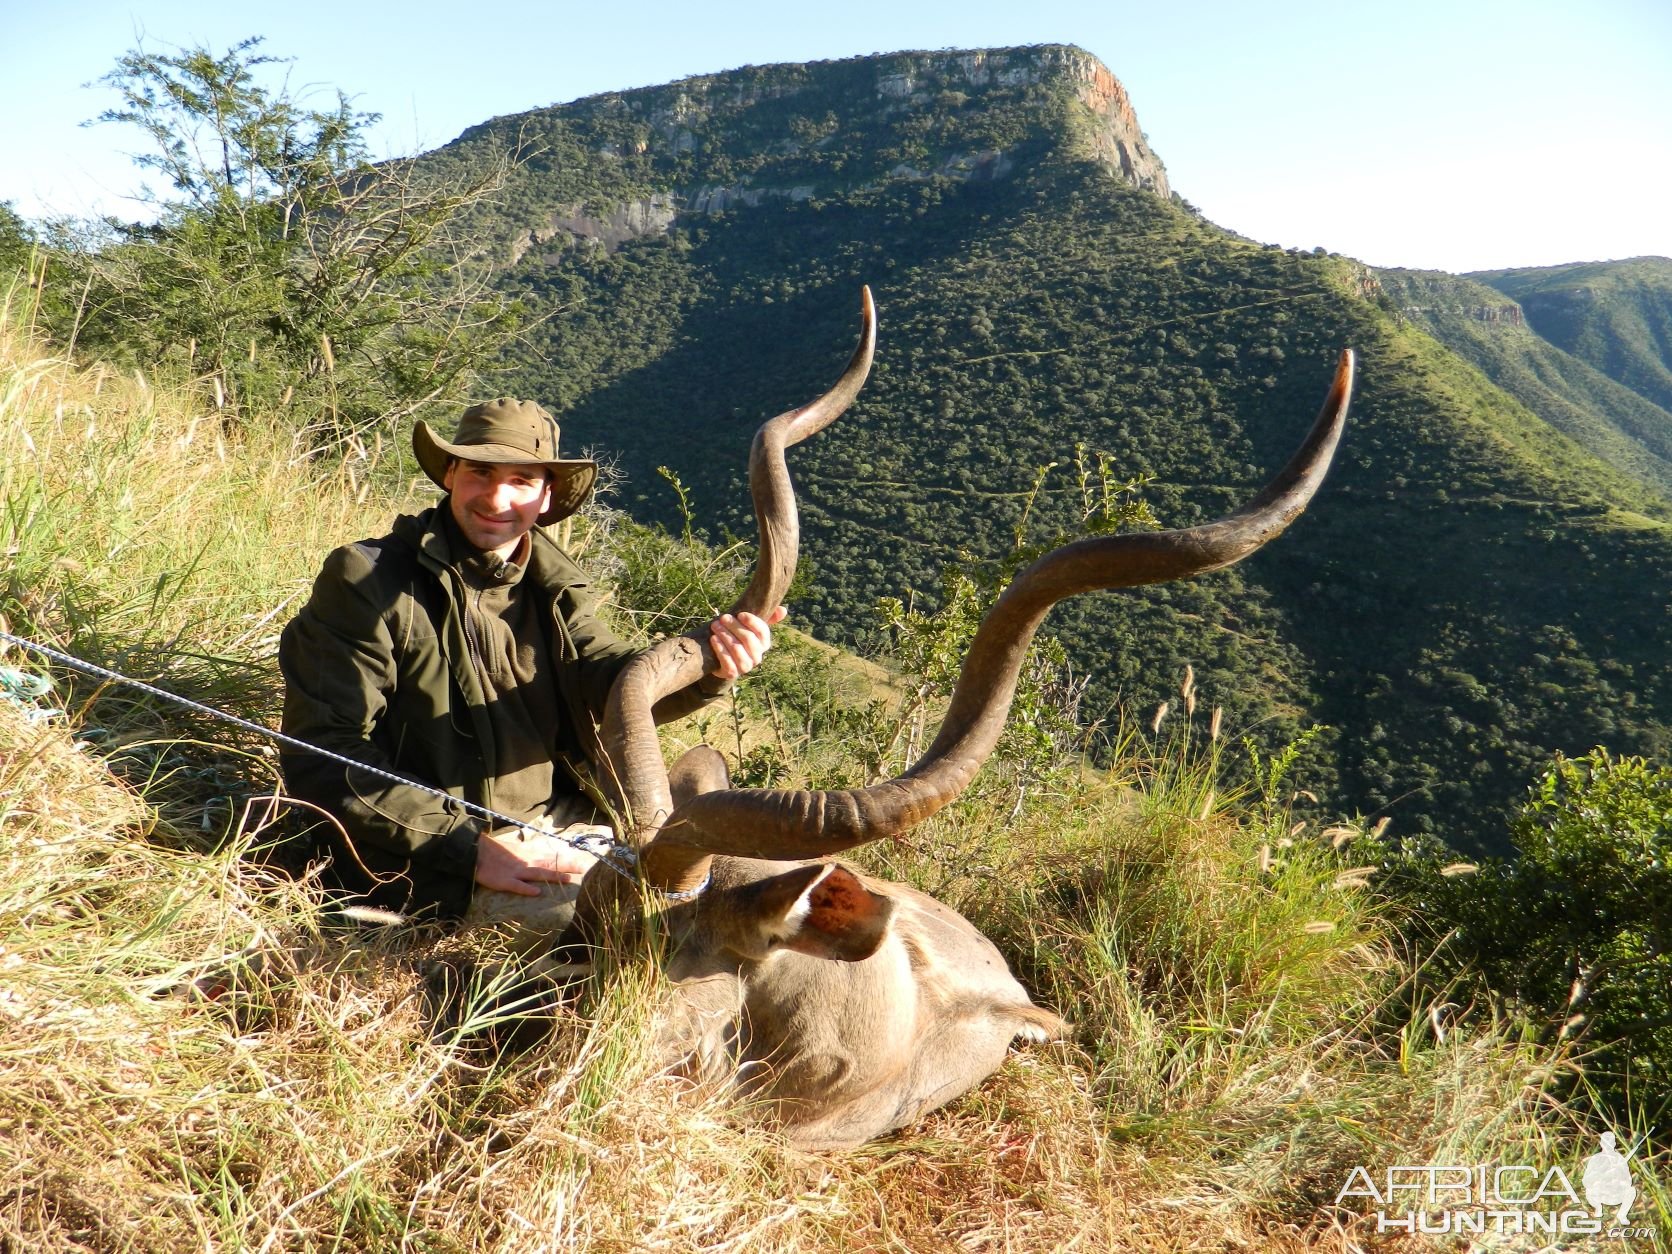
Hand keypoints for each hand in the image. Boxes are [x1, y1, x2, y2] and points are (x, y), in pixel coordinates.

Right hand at [473, 825, 601, 895]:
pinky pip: (517, 886)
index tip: (584, 862)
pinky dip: (526, 889)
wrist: (476, 852)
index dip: (568, 860)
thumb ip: (532, 854)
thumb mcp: (518, 850)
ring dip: (553, 877)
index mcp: (529, 856)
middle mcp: (526, 863)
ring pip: (538, 874)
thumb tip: (547, 856)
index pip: (552, 858)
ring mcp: (516, 872)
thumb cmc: (497, 852)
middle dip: (567, 867)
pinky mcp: (504, 881)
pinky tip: (536, 893)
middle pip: (550, 865)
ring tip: (568, 880)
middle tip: (585, 869)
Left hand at [707, 606, 785, 679]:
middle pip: (748, 639)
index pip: (762, 631)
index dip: (752, 622)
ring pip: (737, 649)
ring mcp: (745, 666)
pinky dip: (720, 649)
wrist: (721, 658)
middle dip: (734, 626)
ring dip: (725, 636)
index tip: (740, 614)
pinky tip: (714, 639)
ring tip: (715, 626)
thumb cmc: (736, 637)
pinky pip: (728, 662)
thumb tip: (784, 610)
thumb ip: (766, 618)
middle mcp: (757, 656)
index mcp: (764, 644)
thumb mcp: (749, 627)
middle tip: (723, 618)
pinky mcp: (732, 673)